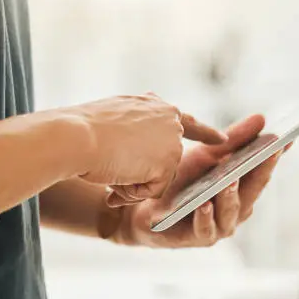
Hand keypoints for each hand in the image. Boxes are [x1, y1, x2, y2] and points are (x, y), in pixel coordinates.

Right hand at [74, 93, 226, 203]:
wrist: (75, 136)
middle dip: (143, 172)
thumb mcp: (114, 116)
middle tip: (117, 168)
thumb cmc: (82, 128)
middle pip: (167, 160)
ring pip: (157, 178)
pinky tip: (117, 178)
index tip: (223, 140)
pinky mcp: (168, 164)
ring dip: (132, 182)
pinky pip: (153, 191)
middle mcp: (170, 120)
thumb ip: (135, 126)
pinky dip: (133, 192)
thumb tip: (141, 147)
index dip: (205, 133)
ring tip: (110, 168)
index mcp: (157, 106)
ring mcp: (172, 142)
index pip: (187, 121)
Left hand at [113, 114, 291, 247]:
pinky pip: (206, 229)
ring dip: (231, 196)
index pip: (263, 169)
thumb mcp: (207, 154)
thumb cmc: (181, 180)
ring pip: (232, 211)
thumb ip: (233, 139)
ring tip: (230, 181)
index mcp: (244, 187)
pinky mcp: (199, 238)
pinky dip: (205, 217)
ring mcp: (221, 224)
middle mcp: (238, 207)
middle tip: (268, 153)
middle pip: (253, 189)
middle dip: (261, 171)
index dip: (275, 154)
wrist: (147, 206)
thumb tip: (262, 119)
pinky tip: (203, 204)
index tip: (286, 138)